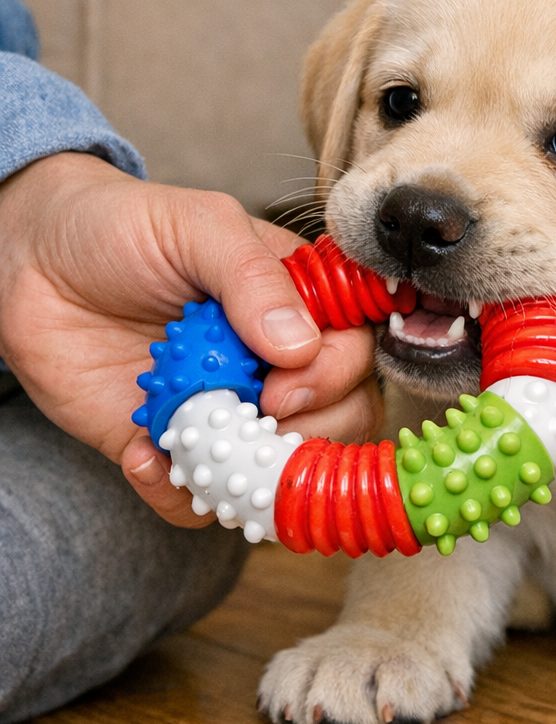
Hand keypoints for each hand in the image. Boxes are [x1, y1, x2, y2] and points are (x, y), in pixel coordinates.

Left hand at [0, 153, 383, 525]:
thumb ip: (254, 275)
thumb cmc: (121, 227)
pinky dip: (181, 493)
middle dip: (310, 427)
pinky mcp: (177, 446)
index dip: (337, 372)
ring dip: (251, 470)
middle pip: (342, 416)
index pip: (356, 350)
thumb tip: (300, 346)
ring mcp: (230, 409)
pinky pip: (200, 499)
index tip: (288, 376)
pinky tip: (144, 454)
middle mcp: (276, 364)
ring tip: (194, 440)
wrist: (29, 262)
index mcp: (298, 305)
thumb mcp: (197, 225)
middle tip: (254, 410)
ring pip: (284, 469)